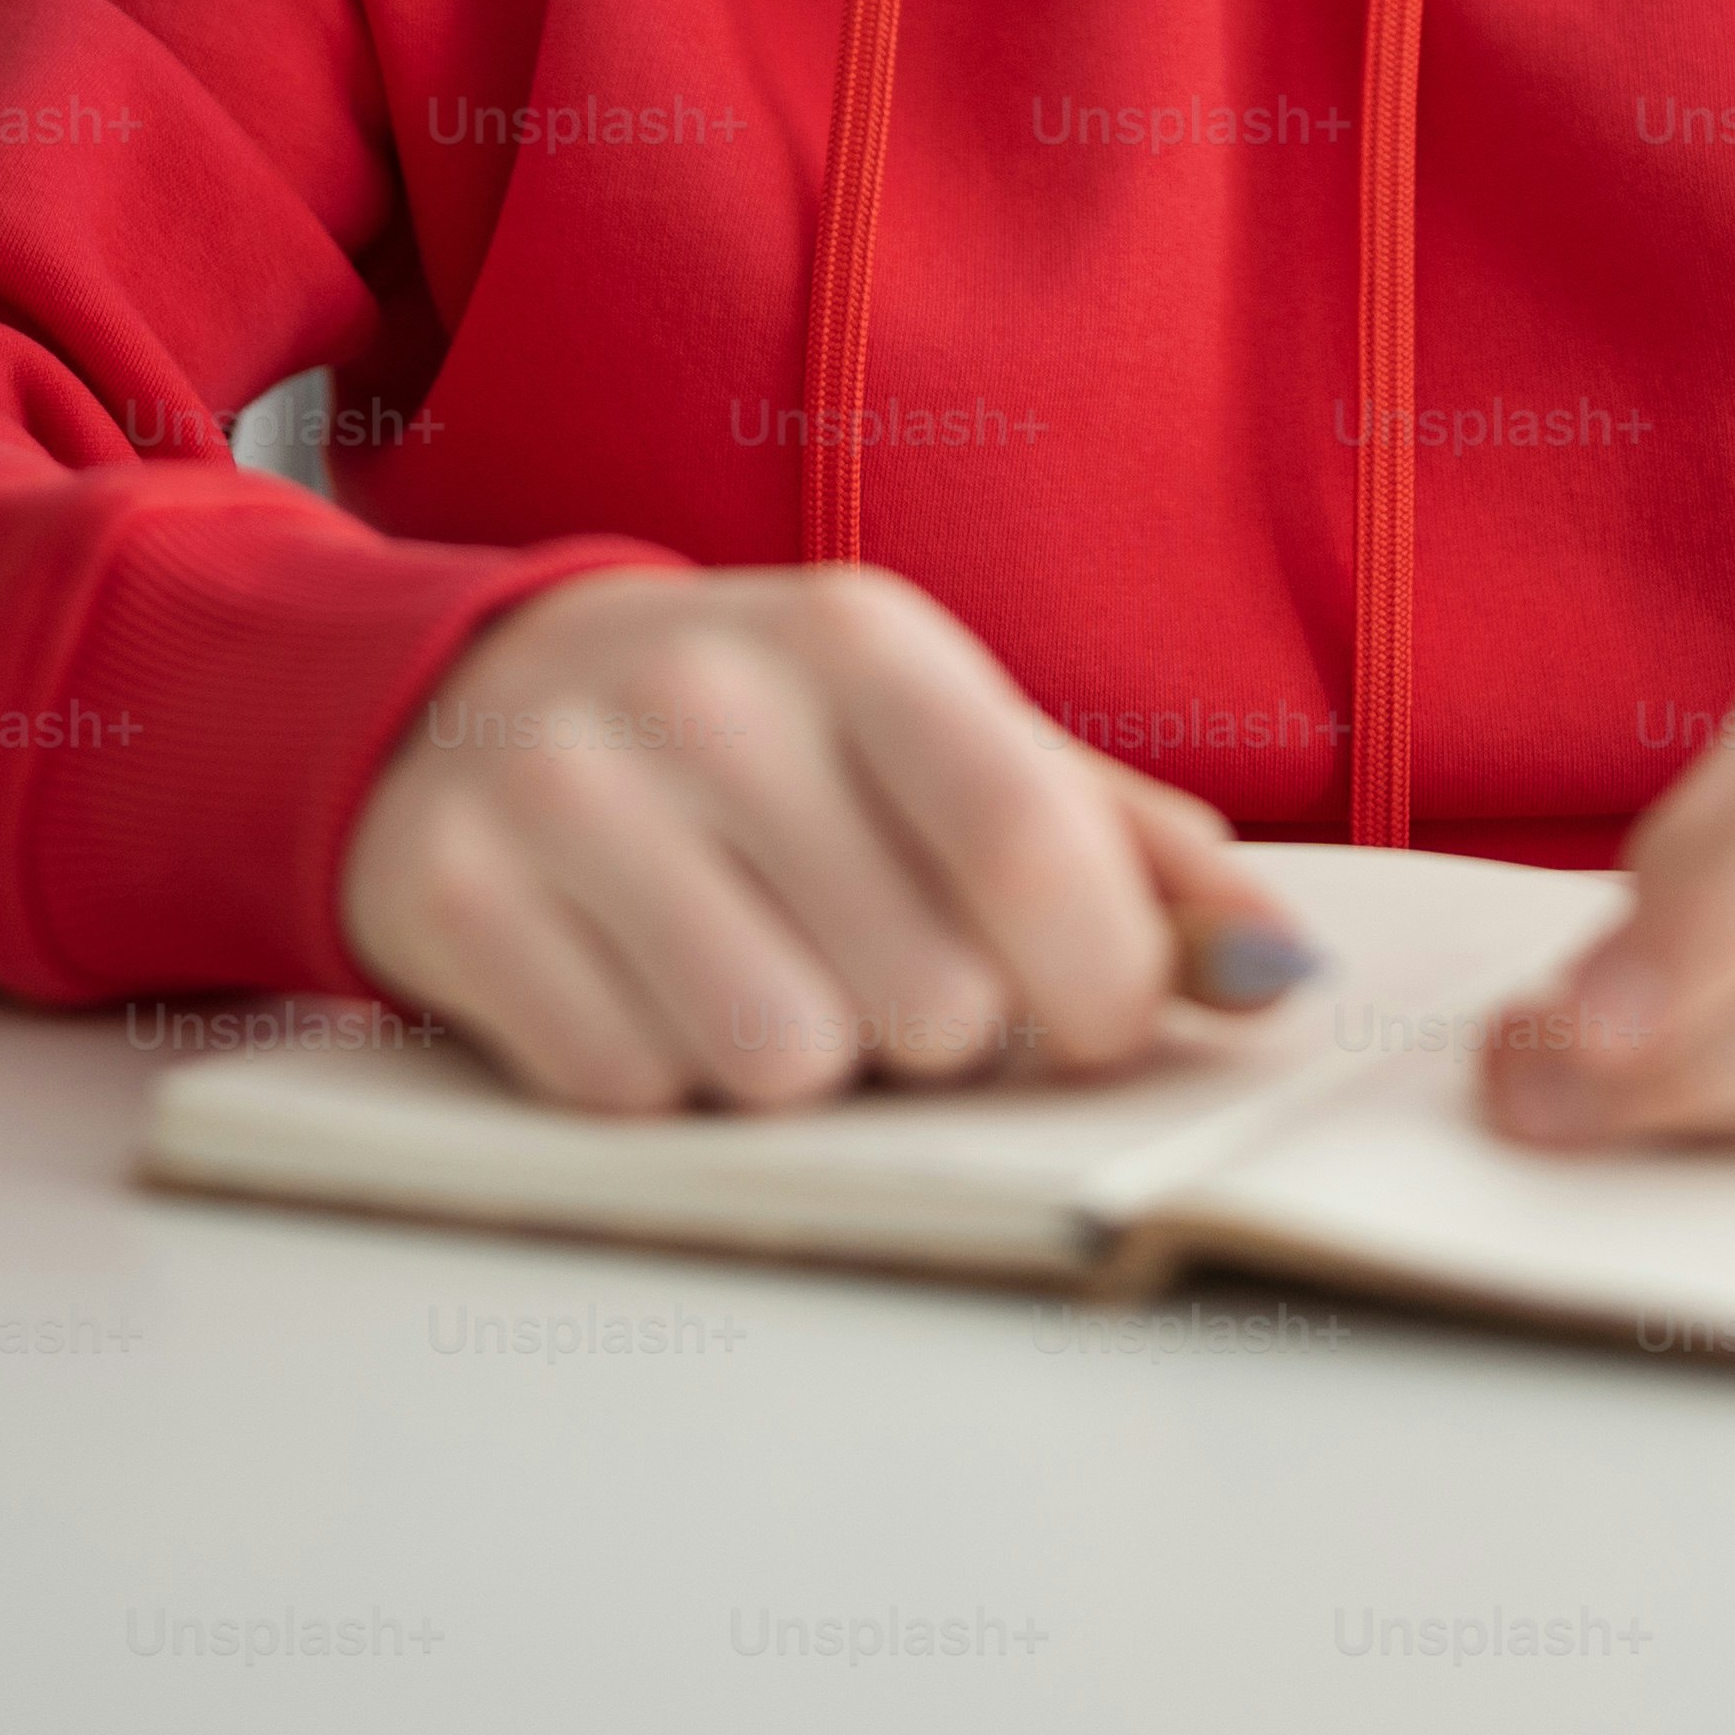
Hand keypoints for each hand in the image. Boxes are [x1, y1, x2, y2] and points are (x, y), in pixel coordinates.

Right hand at [341, 561, 1280, 1113]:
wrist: (470, 696)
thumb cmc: (769, 748)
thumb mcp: (946, 745)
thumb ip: (1127, 856)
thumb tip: (1284, 974)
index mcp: (860, 640)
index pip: (1022, 840)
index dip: (1094, 984)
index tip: (1091, 1026)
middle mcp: (707, 692)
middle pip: (922, 999)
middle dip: (930, 1040)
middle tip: (874, 978)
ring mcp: (565, 789)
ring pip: (776, 1069)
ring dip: (793, 1076)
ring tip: (757, 983)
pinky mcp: (451, 894)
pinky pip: (626, 1094)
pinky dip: (654, 1083)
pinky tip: (632, 993)